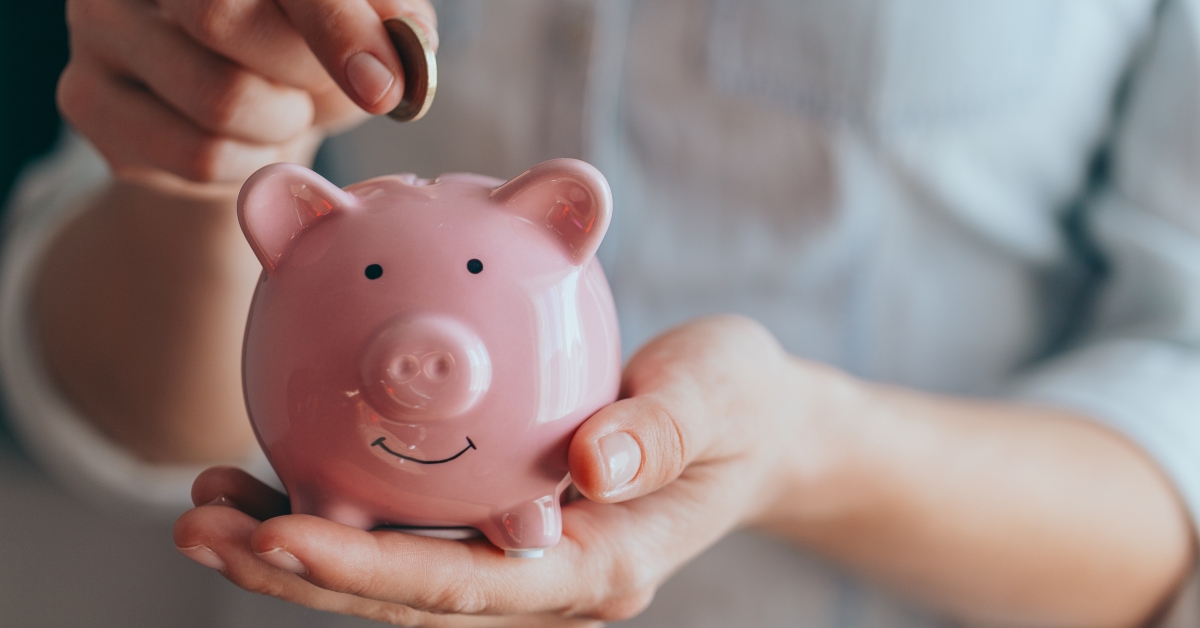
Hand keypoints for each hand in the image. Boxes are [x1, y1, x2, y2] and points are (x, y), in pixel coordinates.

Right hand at [58, 0, 437, 183]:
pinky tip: (245, 139)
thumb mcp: (365, 18)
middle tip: (318, 82)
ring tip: (281, 109)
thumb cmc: (309, 42)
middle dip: (303, 72)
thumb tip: (389, 74)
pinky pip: (197, 156)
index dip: (333, 24)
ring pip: (216, 101)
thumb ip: (389, 22)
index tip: (381, 87)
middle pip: (222, 19)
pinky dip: (248, 163)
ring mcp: (97, 26)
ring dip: (280, 126)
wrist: (240, 100)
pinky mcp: (86, 99)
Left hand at [174, 316, 814, 624]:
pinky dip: (339, 512)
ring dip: (296, 551)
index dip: (370, 573)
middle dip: (300, 573)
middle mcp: (549, 581)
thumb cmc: (740, 405)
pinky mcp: (504, 530)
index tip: (278, 532)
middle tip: (202, 526)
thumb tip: (594, 467)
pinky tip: (274, 473)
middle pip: (409, 599)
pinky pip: (409, 535)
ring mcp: (524, 563)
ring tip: (205, 506)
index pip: (468, 585)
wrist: (753, 428)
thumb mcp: (721, 394)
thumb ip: (662, 429)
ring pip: (395, 576)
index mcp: (598, 565)